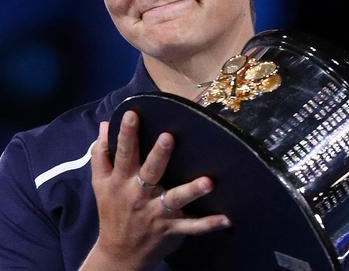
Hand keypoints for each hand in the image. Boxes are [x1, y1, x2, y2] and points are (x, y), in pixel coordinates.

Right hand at [82, 111, 229, 270]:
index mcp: (123, 180)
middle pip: (150, 172)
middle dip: (159, 155)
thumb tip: (105, 124)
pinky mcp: (171, 228)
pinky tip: (227, 218)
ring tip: (209, 181)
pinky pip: (192, 226)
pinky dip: (209, 224)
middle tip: (169, 137)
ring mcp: (156, 212)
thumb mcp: (100, 183)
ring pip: (175, 199)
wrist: (118, 254)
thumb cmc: (112, 210)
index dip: (127, 134)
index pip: (124, 153)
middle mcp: (139, 194)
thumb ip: (102, 154)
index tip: (133, 114)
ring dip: (192, 190)